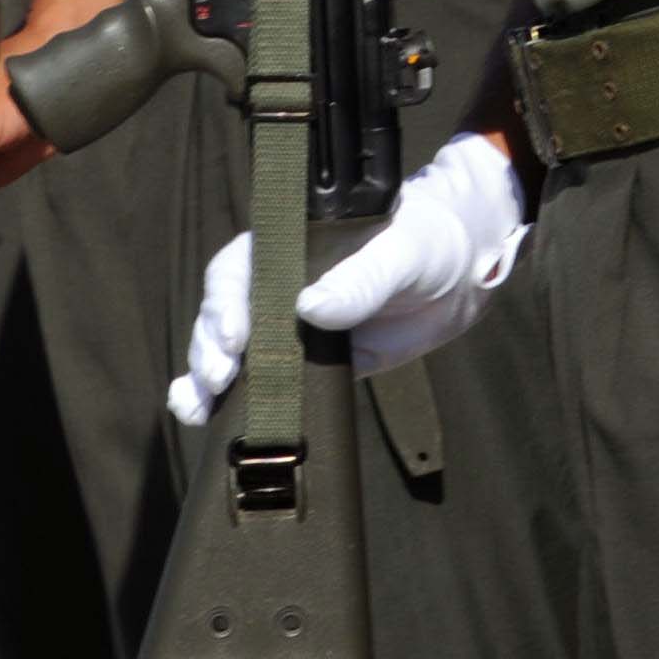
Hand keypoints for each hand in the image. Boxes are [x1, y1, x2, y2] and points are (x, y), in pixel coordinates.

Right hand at [167, 132, 528, 423]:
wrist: (462, 275)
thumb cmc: (429, 242)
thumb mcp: (402, 252)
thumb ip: (362, 279)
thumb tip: (312, 308)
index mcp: (295, 245)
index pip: (241, 267)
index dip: (226, 300)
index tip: (232, 336)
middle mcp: (282, 285)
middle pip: (223, 313)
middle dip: (209, 347)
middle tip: (219, 377)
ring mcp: (290, 328)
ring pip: (229, 351)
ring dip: (205, 378)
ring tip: (196, 406)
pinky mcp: (308, 365)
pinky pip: (261, 381)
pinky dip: (226, 400)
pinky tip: (200, 416)